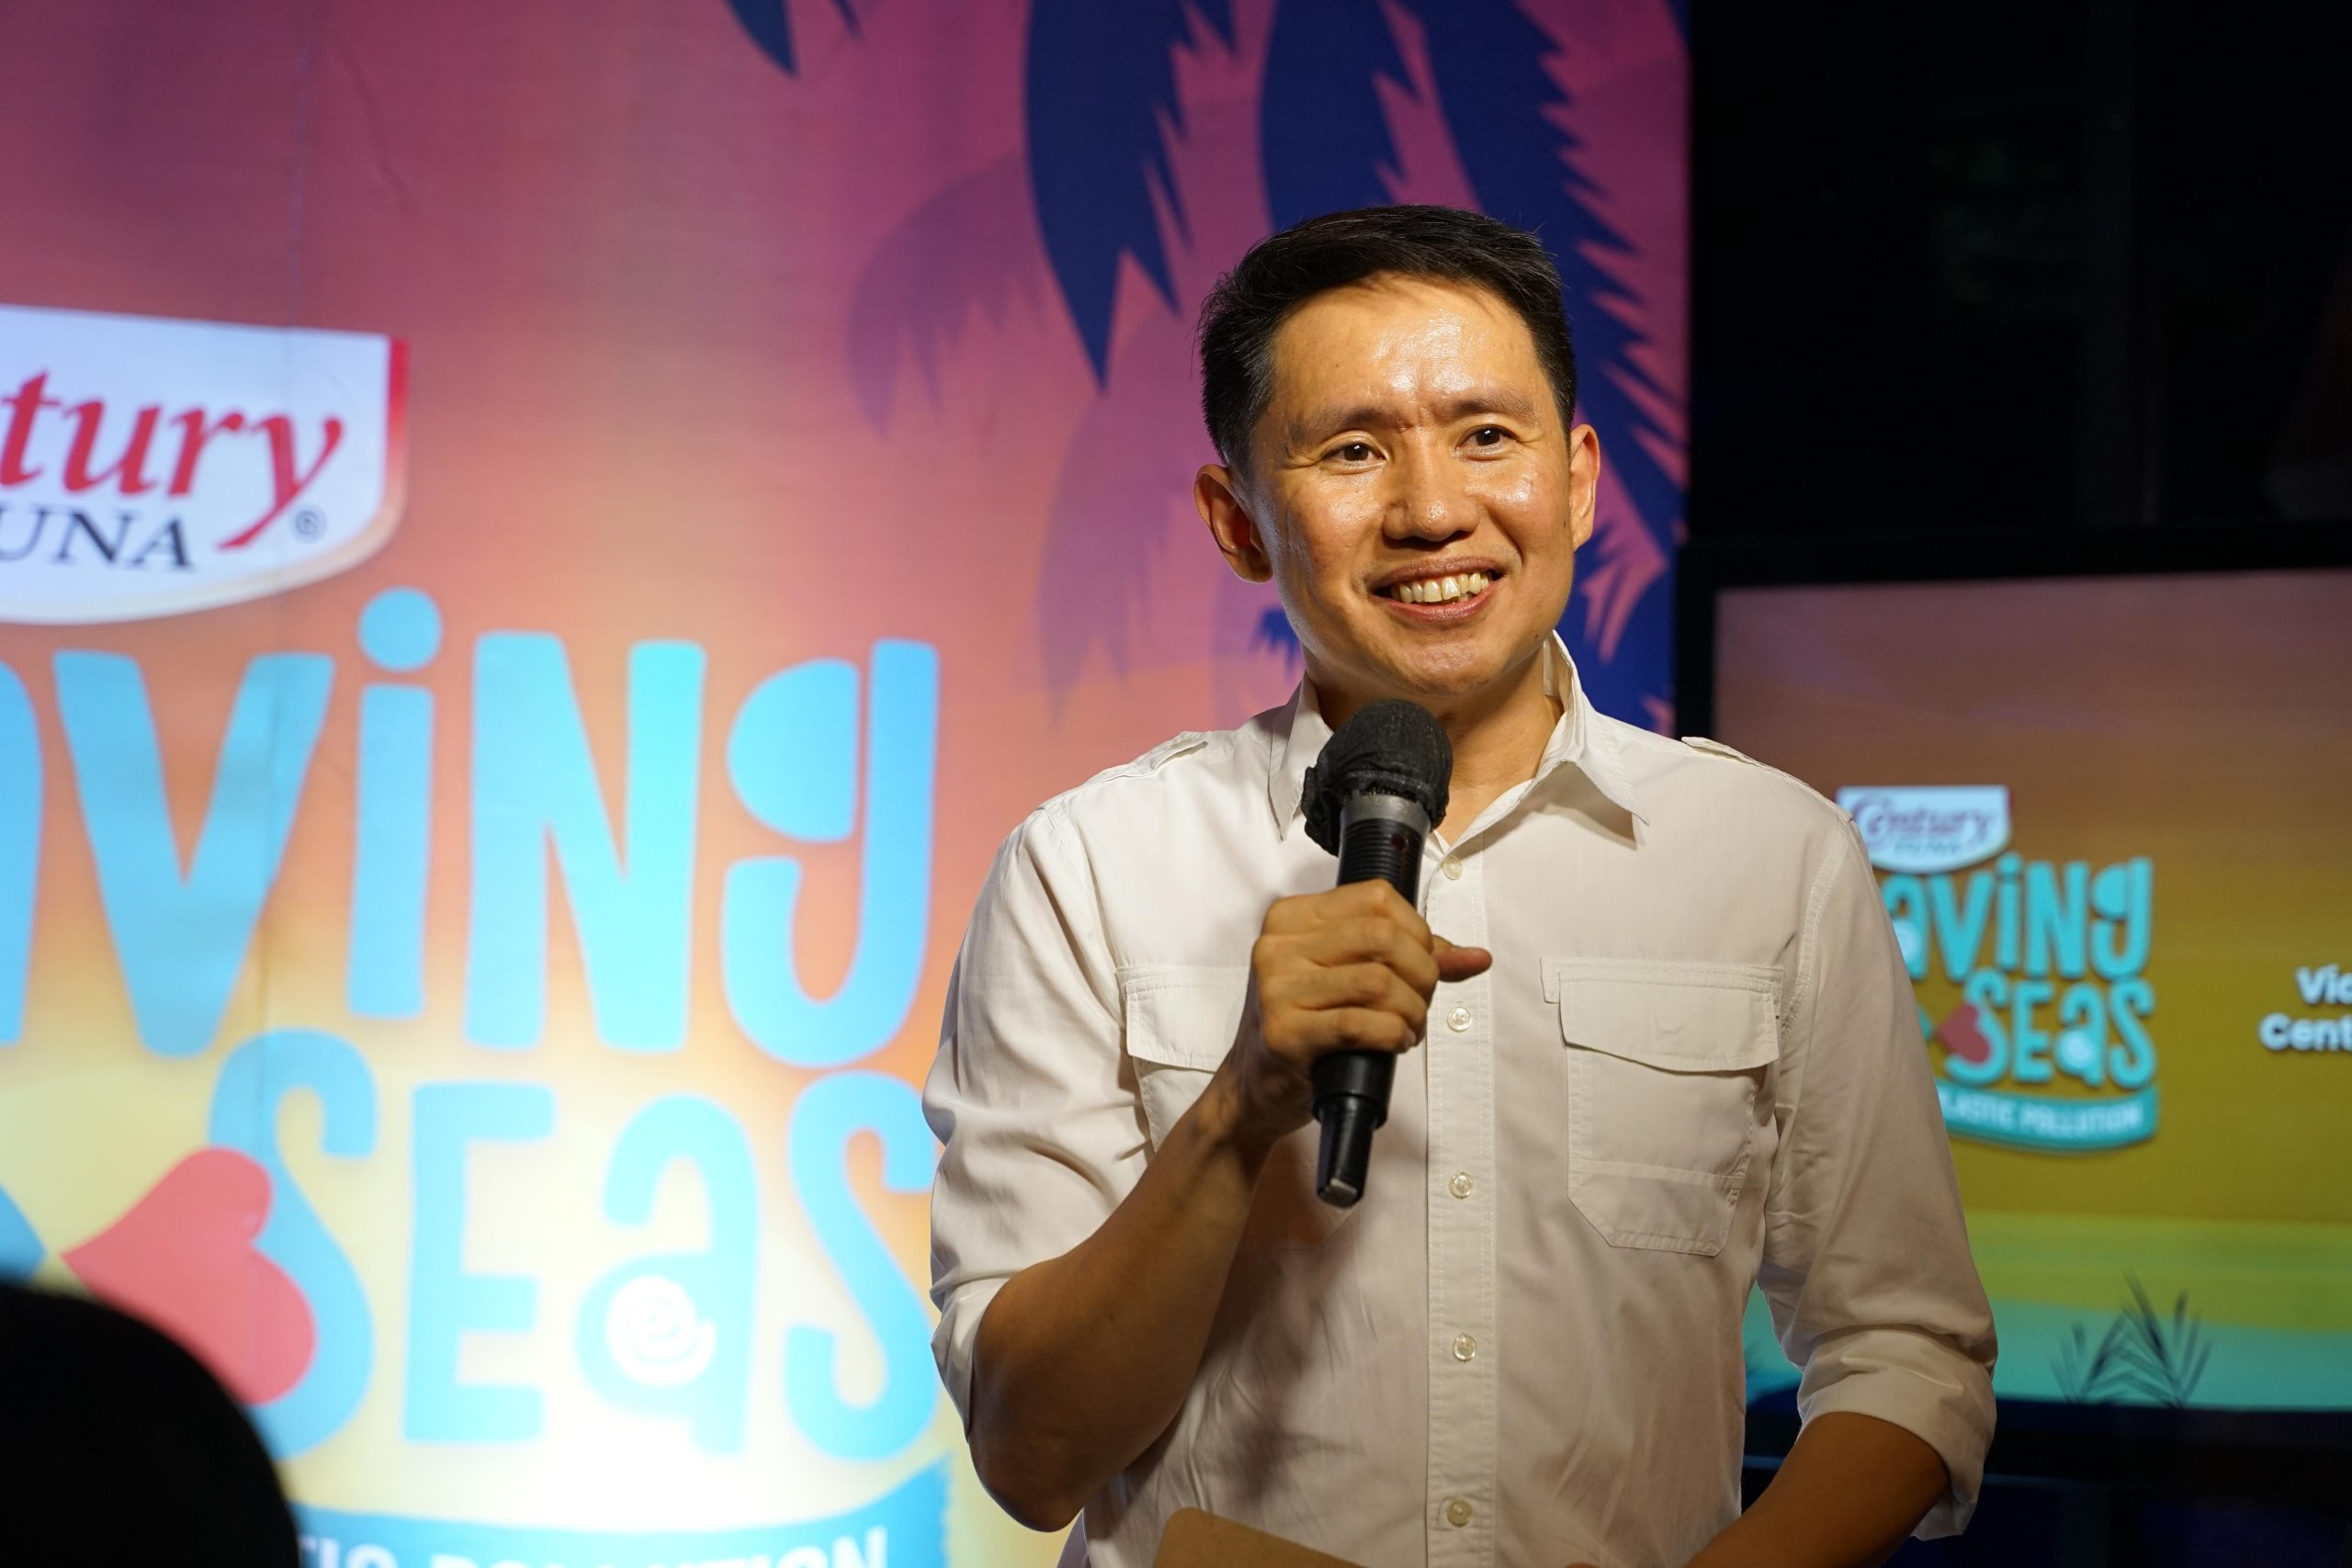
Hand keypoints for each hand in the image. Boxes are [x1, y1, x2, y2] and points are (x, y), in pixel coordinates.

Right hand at [1217, 879, 1490, 1152]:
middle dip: (1421, 973)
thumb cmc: (1305, 1024)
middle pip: (1381, 937)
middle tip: (1421, 1001)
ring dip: (1411, 1010)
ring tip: (1408, 1027)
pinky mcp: (1284, 1034)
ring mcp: (1276, 989)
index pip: (1376, 898)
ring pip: (1377, 982)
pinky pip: (1359, 1024)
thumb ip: (1409, 959)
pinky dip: (1393, 1034)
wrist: (1254, 1084)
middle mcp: (1278, 946)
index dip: (1417, 930)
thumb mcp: (1345, 976)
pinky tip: (1395, 1042)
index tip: (1422, 962)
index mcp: (1291, 917)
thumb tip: (1477, 957)